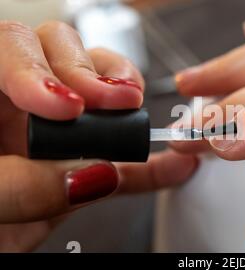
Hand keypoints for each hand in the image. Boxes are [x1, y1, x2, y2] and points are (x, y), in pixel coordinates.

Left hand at [0, 21, 197, 251]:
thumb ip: (23, 186)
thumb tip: (91, 172)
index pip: (11, 50)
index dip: (40, 68)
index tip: (67, 108)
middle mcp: (17, 107)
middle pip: (59, 52)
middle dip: (92, 73)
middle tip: (110, 102)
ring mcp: (52, 135)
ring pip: (99, 91)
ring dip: (126, 103)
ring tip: (136, 120)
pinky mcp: (78, 168)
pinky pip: (121, 160)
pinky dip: (150, 166)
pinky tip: (172, 167)